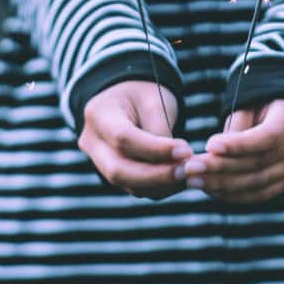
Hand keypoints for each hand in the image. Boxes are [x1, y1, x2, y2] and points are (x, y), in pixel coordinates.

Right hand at [77, 81, 191, 199]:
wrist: (128, 99)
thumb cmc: (143, 94)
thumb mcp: (154, 101)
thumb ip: (161, 131)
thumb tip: (176, 163)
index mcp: (99, 114)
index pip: (123, 138)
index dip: (156, 149)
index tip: (186, 150)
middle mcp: (92, 142)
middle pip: (119, 170)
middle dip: (157, 175)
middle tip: (188, 170)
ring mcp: (99, 161)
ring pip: (128, 185)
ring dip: (162, 184)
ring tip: (190, 174)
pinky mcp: (114, 174)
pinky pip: (136, 188)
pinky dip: (160, 187)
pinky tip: (181, 179)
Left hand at [181, 99, 283, 203]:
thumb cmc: (263, 104)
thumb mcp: (252, 102)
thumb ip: (238, 123)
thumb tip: (217, 152)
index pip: (269, 135)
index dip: (239, 144)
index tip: (209, 144)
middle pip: (259, 162)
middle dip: (220, 167)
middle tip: (190, 167)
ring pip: (257, 183)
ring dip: (222, 185)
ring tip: (194, 180)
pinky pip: (260, 195)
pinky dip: (234, 196)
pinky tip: (210, 190)